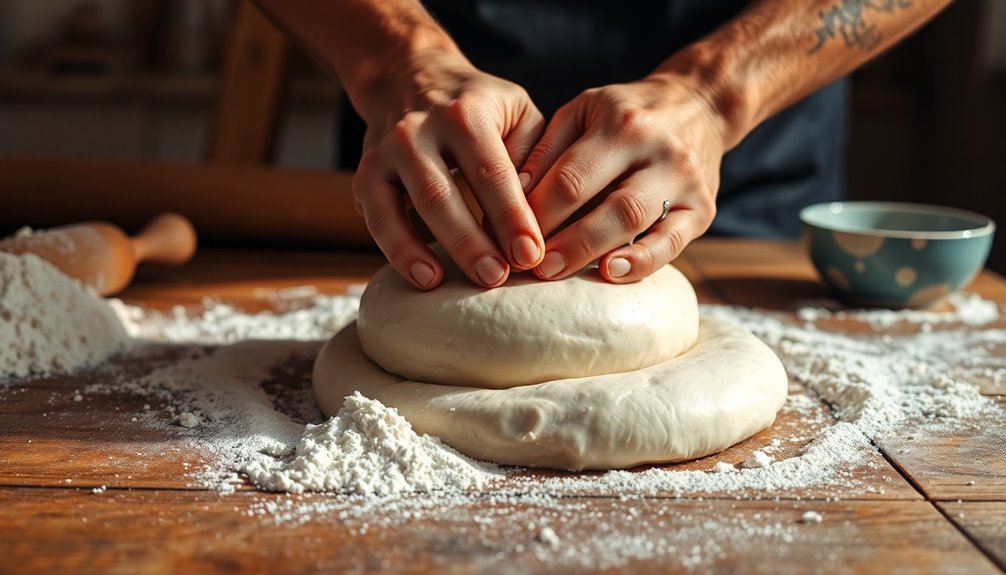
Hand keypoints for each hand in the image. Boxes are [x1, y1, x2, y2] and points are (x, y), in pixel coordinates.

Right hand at [352, 52, 546, 289]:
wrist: (409, 75)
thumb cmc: (479, 106)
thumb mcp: (517, 110)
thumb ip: (532, 156)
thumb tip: (538, 213)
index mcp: (464, 113)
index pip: (491, 172)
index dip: (511, 216)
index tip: (531, 254)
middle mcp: (418, 130)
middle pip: (442, 194)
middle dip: (470, 241)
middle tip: (497, 278)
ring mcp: (386, 153)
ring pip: (405, 207)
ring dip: (427, 250)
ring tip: (451, 284)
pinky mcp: (365, 175)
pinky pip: (378, 219)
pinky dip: (397, 251)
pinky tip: (424, 278)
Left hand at [520, 74, 725, 282]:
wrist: (699, 105)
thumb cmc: (625, 113)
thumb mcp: (582, 110)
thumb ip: (547, 149)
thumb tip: (515, 196)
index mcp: (622, 123)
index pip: (572, 176)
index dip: (539, 211)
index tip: (512, 236)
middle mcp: (659, 150)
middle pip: (608, 203)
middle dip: (566, 239)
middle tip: (533, 264)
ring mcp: (685, 180)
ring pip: (638, 223)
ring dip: (593, 252)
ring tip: (558, 272)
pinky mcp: (702, 208)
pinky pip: (673, 243)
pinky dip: (643, 262)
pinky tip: (612, 273)